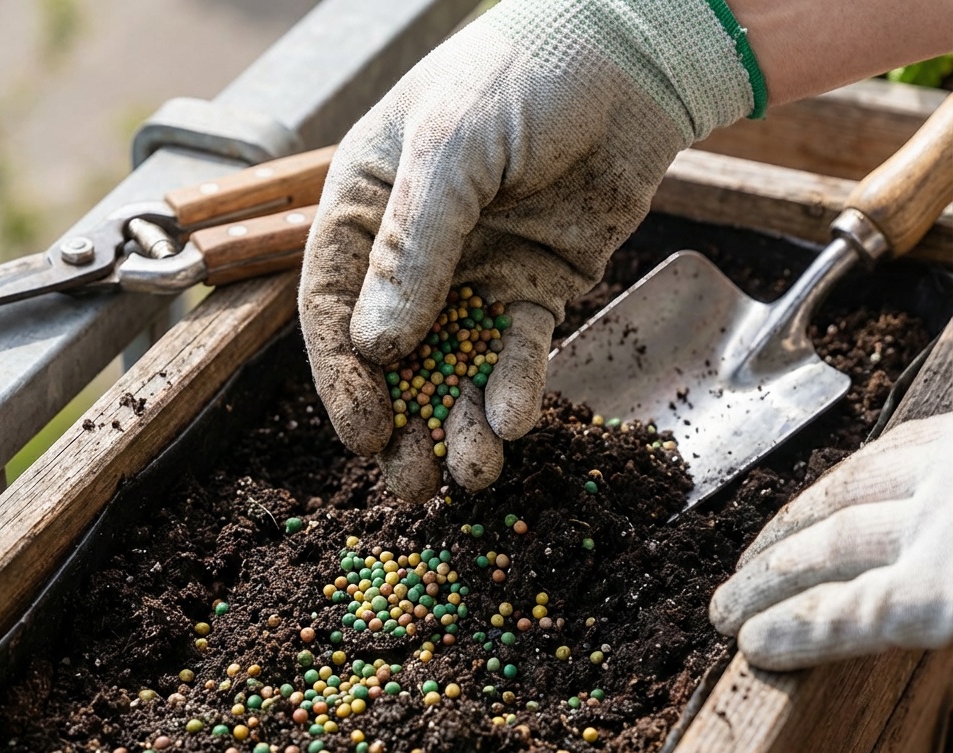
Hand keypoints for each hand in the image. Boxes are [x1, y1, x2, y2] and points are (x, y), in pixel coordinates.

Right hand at [299, 0, 756, 501]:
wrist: (625, 59)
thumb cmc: (519, 78)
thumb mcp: (450, 152)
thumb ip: (412, 248)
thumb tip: (377, 349)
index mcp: (364, 214)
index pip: (333, 308)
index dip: (343, 377)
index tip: (365, 433)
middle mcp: (412, 256)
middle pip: (393, 356)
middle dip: (402, 423)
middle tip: (412, 485)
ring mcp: (473, 277)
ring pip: (455, 366)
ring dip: (460, 423)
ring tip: (474, 472)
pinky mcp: (531, 289)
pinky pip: (517, 350)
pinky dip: (515, 387)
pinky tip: (514, 423)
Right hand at [710, 413, 952, 670]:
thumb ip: (929, 623)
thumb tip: (874, 635)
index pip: (850, 614)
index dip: (791, 630)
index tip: (749, 643)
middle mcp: (941, 520)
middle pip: (830, 549)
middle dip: (765, 581)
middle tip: (724, 608)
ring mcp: (949, 466)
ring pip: (844, 490)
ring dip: (787, 527)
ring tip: (754, 557)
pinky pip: (888, 448)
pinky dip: (839, 480)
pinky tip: (821, 497)